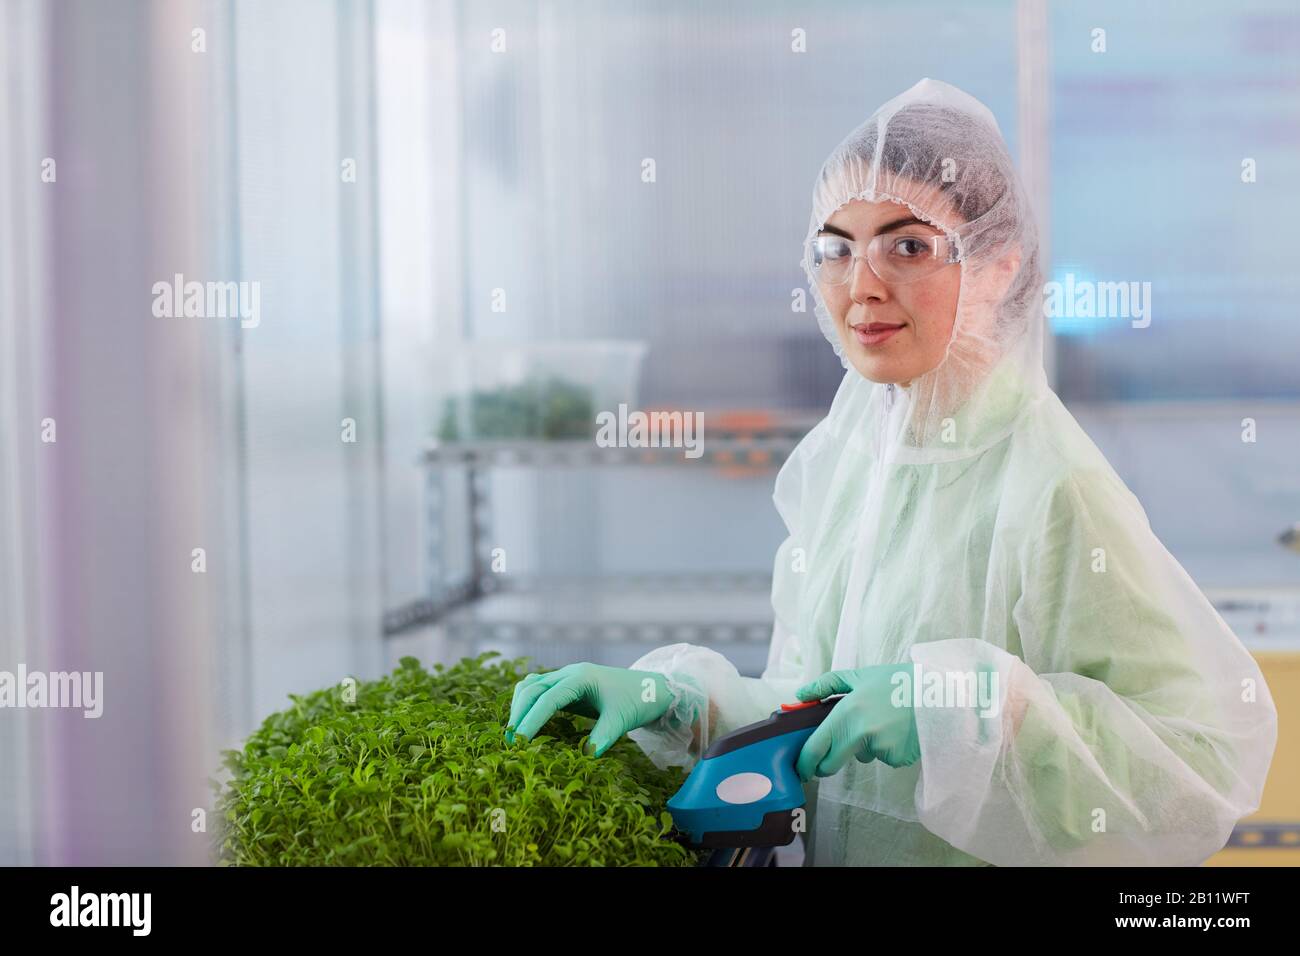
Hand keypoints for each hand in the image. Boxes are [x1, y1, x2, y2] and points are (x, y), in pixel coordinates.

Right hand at [505, 663, 671, 756]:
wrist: (652, 688)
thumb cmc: (638, 700)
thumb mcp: (621, 719)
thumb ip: (602, 736)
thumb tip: (584, 758)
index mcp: (581, 677)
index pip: (547, 698)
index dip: (530, 720)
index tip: (519, 741)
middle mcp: (570, 673)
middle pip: (532, 688)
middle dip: (518, 713)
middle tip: (510, 742)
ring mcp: (567, 677)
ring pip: (531, 686)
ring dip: (520, 707)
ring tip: (514, 734)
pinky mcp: (567, 686)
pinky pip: (539, 690)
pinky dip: (528, 704)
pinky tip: (525, 722)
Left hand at [794, 664, 919, 780]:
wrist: (938, 692)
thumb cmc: (897, 681)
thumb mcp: (859, 676)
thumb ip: (826, 685)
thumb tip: (800, 695)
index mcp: (846, 713)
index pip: (816, 747)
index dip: (805, 762)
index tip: (801, 767)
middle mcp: (860, 733)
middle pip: (832, 763)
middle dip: (827, 763)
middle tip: (832, 754)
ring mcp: (880, 748)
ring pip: (861, 756)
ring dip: (863, 747)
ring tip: (883, 722)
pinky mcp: (897, 758)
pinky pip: (883, 758)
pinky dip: (886, 748)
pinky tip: (898, 730)